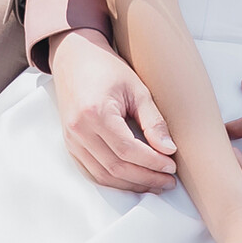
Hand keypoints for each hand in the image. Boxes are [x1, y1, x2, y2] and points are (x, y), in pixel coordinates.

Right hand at [49, 29, 176, 192]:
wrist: (75, 58)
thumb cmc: (108, 69)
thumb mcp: (137, 89)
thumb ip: (153, 121)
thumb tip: (169, 150)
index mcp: (95, 113)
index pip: (128, 150)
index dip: (152, 163)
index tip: (171, 167)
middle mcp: (79, 130)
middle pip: (115, 167)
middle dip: (145, 178)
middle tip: (168, 181)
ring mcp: (71, 139)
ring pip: (103, 175)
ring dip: (131, 184)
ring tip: (154, 184)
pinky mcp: (70, 144)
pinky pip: (91, 172)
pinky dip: (114, 180)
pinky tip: (133, 180)